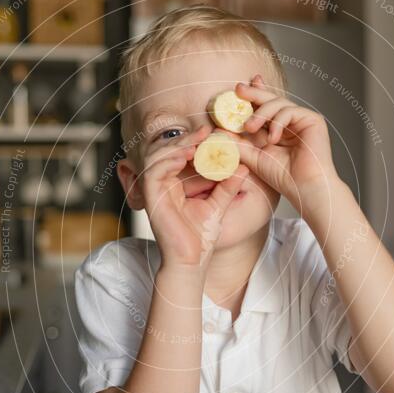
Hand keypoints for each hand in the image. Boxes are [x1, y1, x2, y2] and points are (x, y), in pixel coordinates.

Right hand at [141, 127, 248, 268]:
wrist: (191, 262)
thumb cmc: (200, 238)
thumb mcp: (219, 205)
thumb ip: (227, 186)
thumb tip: (243, 166)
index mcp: (175, 184)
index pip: (180, 154)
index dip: (194, 141)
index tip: (212, 132)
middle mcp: (162, 184)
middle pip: (167, 150)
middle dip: (186, 138)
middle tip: (206, 131)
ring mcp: (154, 190)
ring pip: (157, 156)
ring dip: (176, 145)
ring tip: (197, 141)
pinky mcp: (150, 198)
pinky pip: (153, 171)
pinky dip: (168, 160)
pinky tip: (186, 156)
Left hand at [235, 75, 340, 214]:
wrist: (305, 189)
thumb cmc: (284, 177)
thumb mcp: (253, 157)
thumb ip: (238, 143)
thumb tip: (218, 130)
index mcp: (277, 128)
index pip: (264, 107)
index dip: (253, 94)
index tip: (238, 89)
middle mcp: (291, 122)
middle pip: (271, 100)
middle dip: (253, 93)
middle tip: (238, 90)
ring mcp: (302, 120)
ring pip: (278, 103)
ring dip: (261, 113)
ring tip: (249, 127)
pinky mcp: (312, 120)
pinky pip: (290, 111)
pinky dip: (277, 122)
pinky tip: (273, 138)